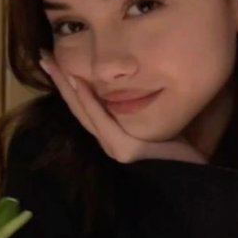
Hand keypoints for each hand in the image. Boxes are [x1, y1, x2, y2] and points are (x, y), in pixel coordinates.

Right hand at [39, 50, 206, 164]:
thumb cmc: (181, 154)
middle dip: (59, 81)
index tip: (56, 62)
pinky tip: (79, 83)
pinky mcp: (125, 149)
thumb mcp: (157, 124)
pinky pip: (101, 120)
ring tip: (54, 64)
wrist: (194, 181)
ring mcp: (113, 146)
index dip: (68, 84)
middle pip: (76, 106)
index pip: (84, 106)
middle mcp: (107, 141)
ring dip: (66, 86)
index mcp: (112, 135)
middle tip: (43, 56)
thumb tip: (139, 84)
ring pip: (83, 111)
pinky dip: (88, 101)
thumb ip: (142, 110)